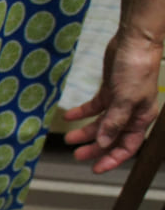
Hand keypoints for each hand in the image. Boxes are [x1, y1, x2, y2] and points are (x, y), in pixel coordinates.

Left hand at [62, 33, 162, 172]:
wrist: (134, 41)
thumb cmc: (136, 69)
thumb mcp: (125, 99)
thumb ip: (114, 122)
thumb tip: (102, 142)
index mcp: (141, 118)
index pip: (128, 146)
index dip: (112, 158)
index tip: (95, 168)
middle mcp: (131, 112)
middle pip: (112, 137)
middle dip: (94, 148)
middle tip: (76, 155)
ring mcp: (120, 101)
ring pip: (101, 123)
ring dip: (85, 132)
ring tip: (68, 139)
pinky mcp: (110, 90)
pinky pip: (94, 107)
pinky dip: (82, 112)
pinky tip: (69, 116)